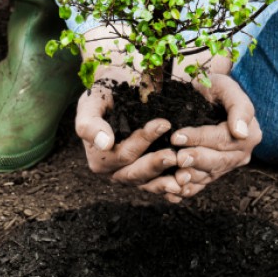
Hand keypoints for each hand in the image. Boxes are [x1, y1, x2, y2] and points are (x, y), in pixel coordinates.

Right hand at [75, 64, 183, 201]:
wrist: (117, 89)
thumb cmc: (104, 94)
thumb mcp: (91, 103)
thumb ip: (90, 123)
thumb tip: (105, 143)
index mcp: (99, 158)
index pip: (122, 154)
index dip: (142, 141)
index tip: (163, 124)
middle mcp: (114, 171)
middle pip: (135, 173)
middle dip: (155, 165)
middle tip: (174, 155)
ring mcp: (132, 174)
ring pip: (149, 184)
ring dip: (166, 182)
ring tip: (185, 176)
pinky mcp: (147, 175)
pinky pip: (159, 185)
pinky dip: (172, 187)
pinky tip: (187, 185)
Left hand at [170, 72, 260, 198]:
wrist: (207, 96)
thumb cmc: (215, 88)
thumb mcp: (227, 87)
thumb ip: (239, 107)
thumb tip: (241, 132)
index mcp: (249, 134)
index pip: (222, 139)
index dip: (199, 138)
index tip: (177, 136)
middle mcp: (241, 153)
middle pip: (218, 161)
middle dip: (196, 160)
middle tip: (177, 158)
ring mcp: (227, 165)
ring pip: (209, 175)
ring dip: (192, 178)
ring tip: (175, 177)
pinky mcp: (214, 173)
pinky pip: (202, 184)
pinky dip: (189, 189)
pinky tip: (174, 192)